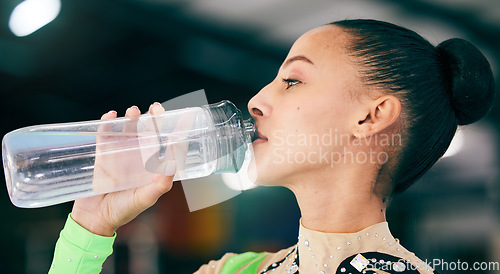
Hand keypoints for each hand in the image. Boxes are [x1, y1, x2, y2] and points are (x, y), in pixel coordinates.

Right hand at [71, 103, 174, 235]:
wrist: (96, 217)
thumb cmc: (125, 210)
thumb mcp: (146, 198)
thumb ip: (161, 184)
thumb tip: (172, 165)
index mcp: (151, 166)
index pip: (166, 144)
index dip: (175, 131)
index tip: (184, 118)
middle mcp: (138, 156)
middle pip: (148, 131)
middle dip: (153, 118)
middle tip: (156, 108)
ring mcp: (119, 153)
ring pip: (128, 128)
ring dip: (131, 117)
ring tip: (133, 112)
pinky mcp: (102, 153)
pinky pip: (105, 134)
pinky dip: (107, 123)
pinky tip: (111, 116)